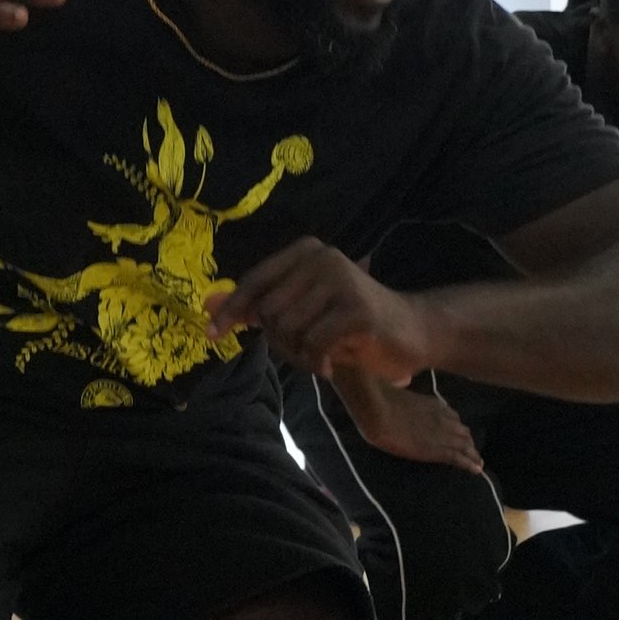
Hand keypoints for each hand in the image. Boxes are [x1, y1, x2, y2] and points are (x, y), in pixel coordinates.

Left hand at [207, 239, 429, 380]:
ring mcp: (341, 281)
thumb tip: (208, 303)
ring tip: (319, 357)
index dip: (232, 310)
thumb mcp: (300, 312)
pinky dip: (315, 362)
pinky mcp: (357, 309)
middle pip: (269, 311)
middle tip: (303, 353)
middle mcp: (322, 258)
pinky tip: (328, 367)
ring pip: (289, 328)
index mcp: (306, 252)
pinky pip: (314, 342)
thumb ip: (257, 306)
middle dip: (280, 342)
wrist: (410, 331)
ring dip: (299, 355)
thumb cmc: (349, 323)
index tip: (212, 335)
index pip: (255, 281)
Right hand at [330, 367, 488, 472]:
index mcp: (434, 405)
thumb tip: (399, 385)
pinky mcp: (437, 450)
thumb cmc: (381, 399)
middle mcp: (443, 418)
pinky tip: (476, 469)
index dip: (458, 427)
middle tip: (471, 450)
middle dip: (468, 441)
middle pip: (463, 431)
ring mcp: (442, 434)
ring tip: (477, 462)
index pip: (453, 417)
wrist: (379, 411)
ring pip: (465, 445)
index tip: (460, 433)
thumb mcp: (398, 392)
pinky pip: (458, 457)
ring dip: (472, 453)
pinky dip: (470, 464)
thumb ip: (405, 392)